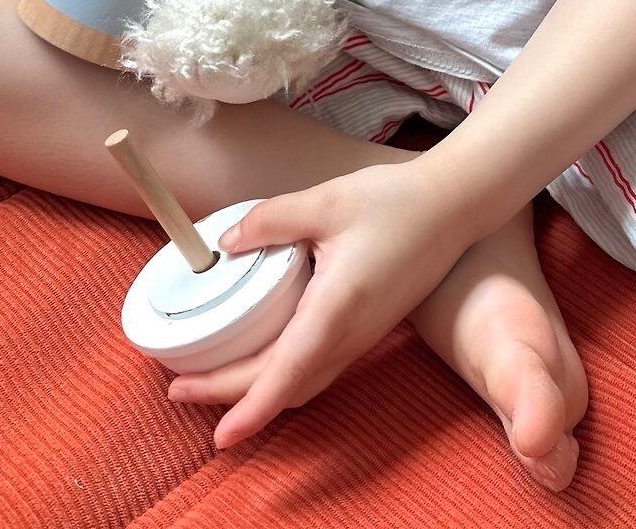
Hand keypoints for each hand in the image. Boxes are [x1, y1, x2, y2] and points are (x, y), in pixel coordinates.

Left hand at [167, 161, 473, 447]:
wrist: (456, 204)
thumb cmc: (397, 200)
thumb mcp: (326, 199)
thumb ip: (271, 220)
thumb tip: (227, 243)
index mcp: (337, 307)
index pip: (285, 373)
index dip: (249, 408)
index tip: (219, 434)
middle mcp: (352, 332)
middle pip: (286, 385)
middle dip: (231, 396)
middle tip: (179, 388)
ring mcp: (364, 333)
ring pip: (305, 380)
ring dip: (258, 387)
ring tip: (213, 376)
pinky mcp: (370, 324)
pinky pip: (321, 363)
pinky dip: (284, 372)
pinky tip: (265, 348)